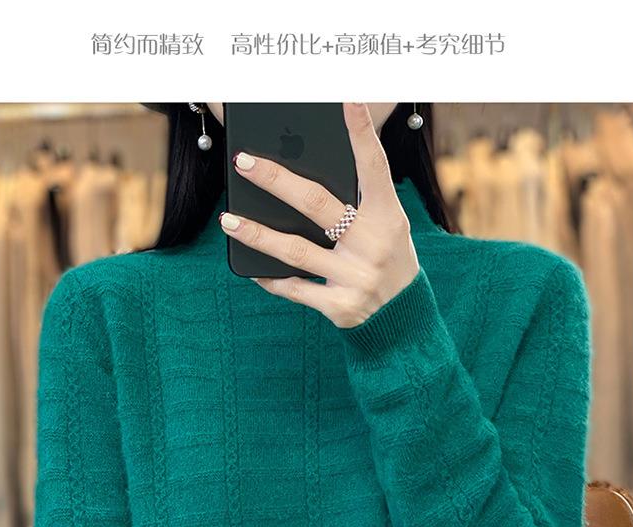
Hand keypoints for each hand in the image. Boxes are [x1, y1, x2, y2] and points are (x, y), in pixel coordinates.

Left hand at [219, 102, 420, 328]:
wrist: (404, 321)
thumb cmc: (388, 260)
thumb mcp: (388, 227)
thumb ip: (359, 202)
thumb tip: (302, 173)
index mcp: (388, 217)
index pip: (374, 167)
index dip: (361, 132)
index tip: (347, 99)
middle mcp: (373, 245)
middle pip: (316, 205)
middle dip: (276, 181)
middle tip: (244, 162)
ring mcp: (356, 278)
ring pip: (295, 251)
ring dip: (256, 234)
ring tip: (227, 220)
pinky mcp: (340, 307)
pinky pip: (296, 289)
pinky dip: (271, 278)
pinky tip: (251, 268)